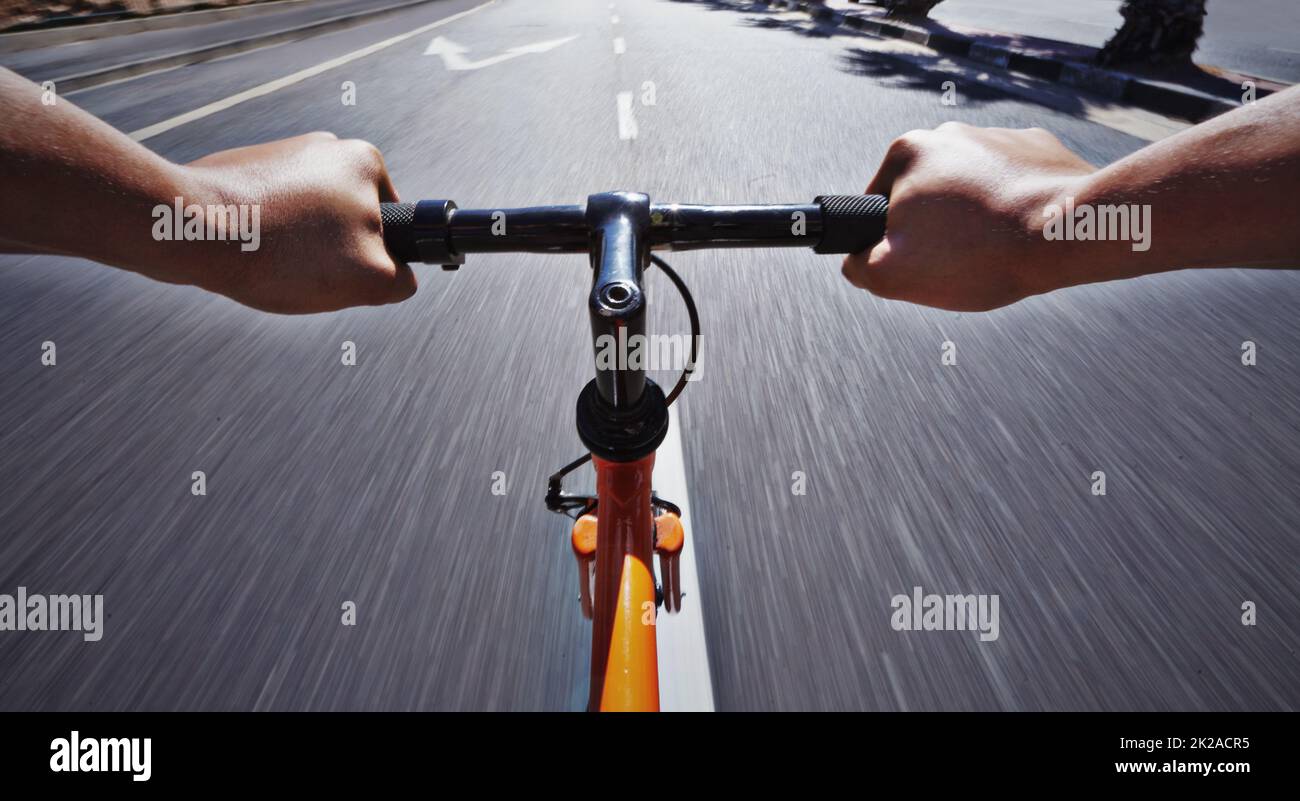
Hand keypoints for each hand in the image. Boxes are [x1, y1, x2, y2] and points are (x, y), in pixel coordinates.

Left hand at [180, 132, 414, 313]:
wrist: (185, 228)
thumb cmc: (279, 251)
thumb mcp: (367, 278)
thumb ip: (400, 279)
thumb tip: (396, 277)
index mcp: (366, 162)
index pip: (393, 230)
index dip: (373, 262)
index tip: (341, 270)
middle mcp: (327, 148)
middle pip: (351, 228)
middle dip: (333, 254)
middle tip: (303, 270)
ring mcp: (282, 156)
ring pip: (309, 226)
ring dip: (297, 250)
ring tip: (270, 261)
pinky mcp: (244, 172)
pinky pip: (272, 218)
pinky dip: (266, 239)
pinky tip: (246, 251)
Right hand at [842, 122, 1096, 310]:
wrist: (1071, 231)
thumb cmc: (980, 252)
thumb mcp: (892, 274)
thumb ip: (858, 267)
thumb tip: (857, 262)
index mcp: (907, 152)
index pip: (878, 205)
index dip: (889, 241)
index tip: (916, 261)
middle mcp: (950, 134)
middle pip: (925, 197)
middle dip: (935, 229)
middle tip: (957, 262)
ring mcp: (998, 138)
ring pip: (969, 191)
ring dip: (975, 220)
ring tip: (995, 251)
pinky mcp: (1039, 150)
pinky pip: (1011, 185)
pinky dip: (1013, 209)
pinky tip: (1023, 235)